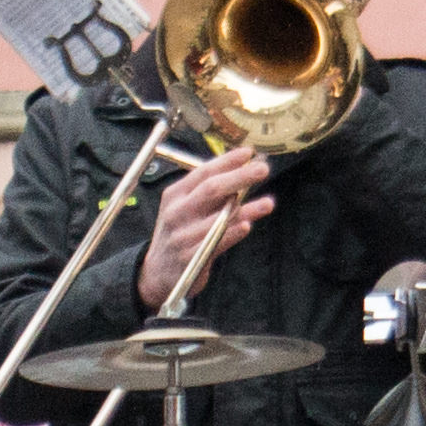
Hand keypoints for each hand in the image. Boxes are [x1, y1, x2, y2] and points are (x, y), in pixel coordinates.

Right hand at [137, 147, 273, 308]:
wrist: (157, 272)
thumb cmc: (180, 234)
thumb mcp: (185, 209)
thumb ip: (210, 194)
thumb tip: (243, 172)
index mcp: (175, 195)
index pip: (203, 173)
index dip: (227, 162)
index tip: (248, 153)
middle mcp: (176, 213)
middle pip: (211, 190)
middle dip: (239, 177)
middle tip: (263, 169)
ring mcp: (181, 237)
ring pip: (218, 219)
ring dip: (245, 210)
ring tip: (268, 203)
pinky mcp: (189, 259)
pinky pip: (215, 243)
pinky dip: (232, 234)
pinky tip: (247, 226)